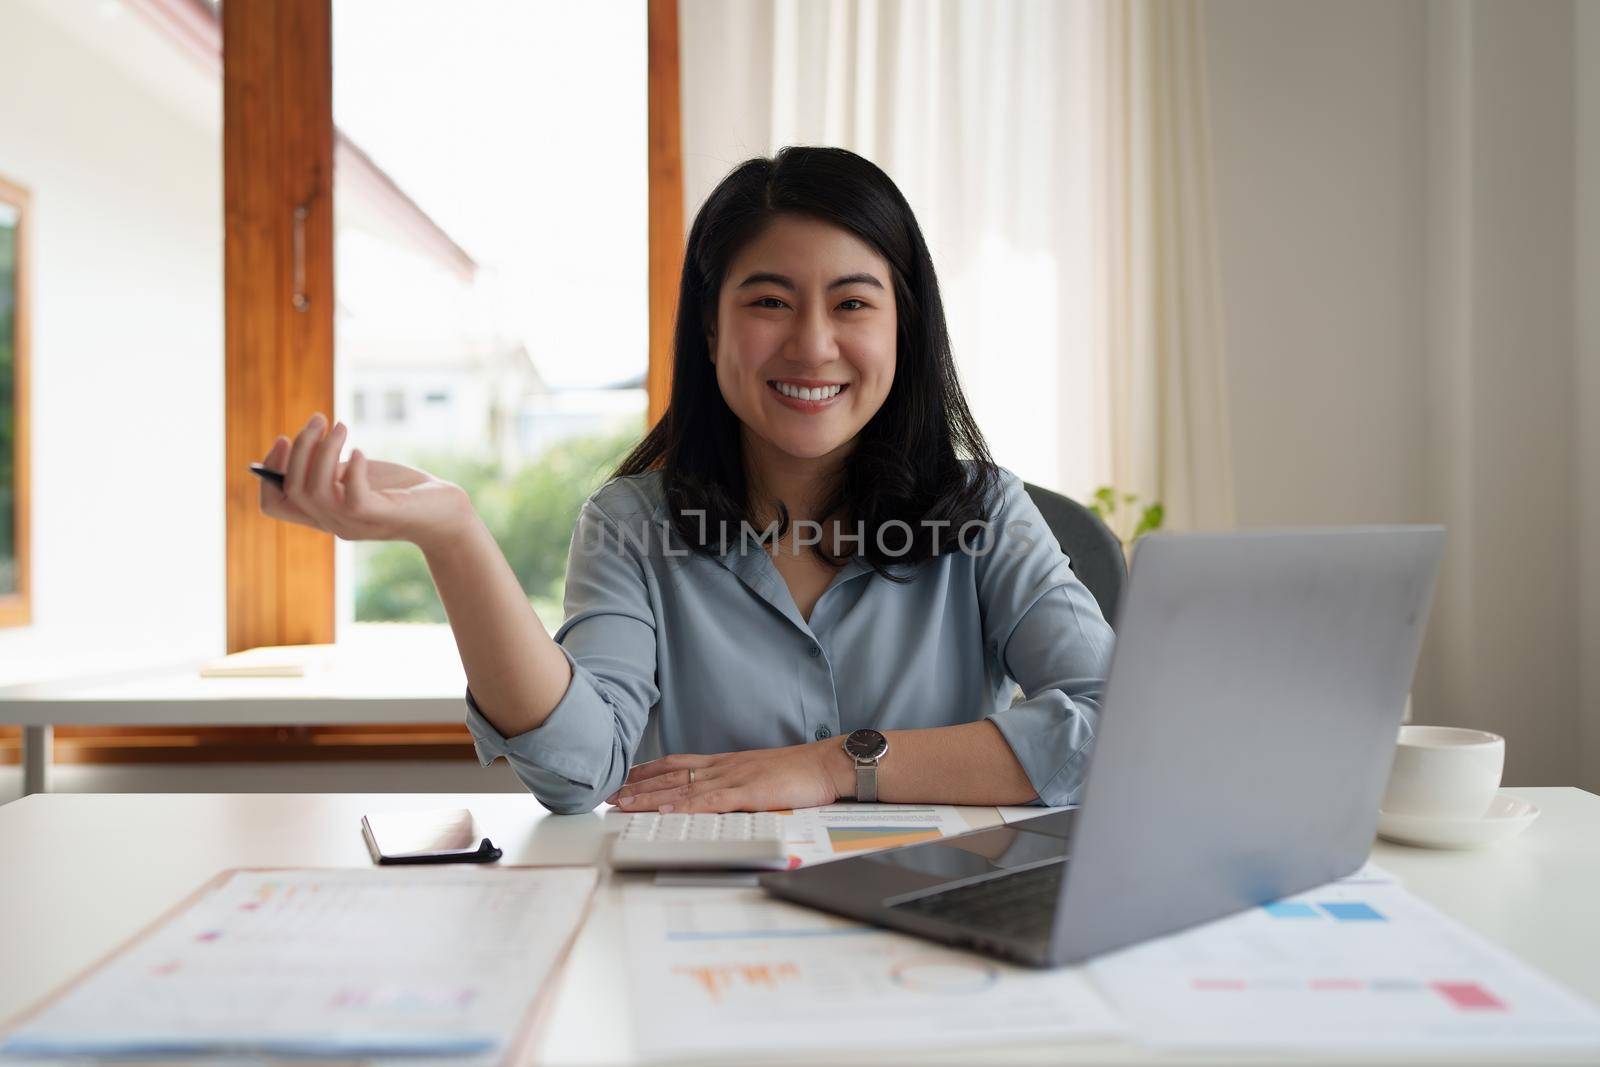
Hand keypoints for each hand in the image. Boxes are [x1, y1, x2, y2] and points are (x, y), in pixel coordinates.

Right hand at [258, 412, 469, 551]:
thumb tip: (306, 438)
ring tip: (341, 425)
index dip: (270, 471)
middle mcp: (332, 524)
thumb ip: (332, 468)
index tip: (283, 438)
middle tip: (320, 418)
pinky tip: (362, 451)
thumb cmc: (401, 491)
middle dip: (300, 447)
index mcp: (323, 514)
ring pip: (314, 491)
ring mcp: (354, 524)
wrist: (445, 512)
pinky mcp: (378, 517)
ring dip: (323, 451)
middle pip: (292, 489)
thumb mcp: (358, 476)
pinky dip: (353, 468)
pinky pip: (351, 497)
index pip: (274, 504)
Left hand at [605, 741, 854, 812]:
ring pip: (682, 788)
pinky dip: (684, 806)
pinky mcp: (748, 792)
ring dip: (649, 797)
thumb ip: (736, 784)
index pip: (677, 764)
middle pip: (671, 775)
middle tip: (607, 793)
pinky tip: (665, 810)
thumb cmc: (799, 773)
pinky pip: (710, 801)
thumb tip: (716, 798)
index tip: (623, 778)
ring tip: (622, 804)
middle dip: (636, 785)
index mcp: (726, 763)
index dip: (647, 771)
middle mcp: (723, 767)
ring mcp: (734, 778)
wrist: (826, 764)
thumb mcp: (759, 776)